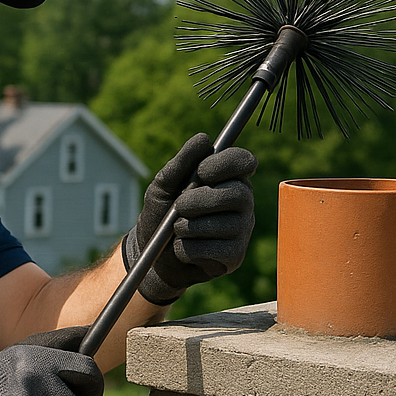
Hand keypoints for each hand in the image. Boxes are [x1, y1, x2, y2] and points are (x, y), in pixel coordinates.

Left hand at [122, 133, 256, 305]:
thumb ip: (181, 162)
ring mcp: (242, 230)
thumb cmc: (160, 215)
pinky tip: (182, 249)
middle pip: (237, 194)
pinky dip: (190, 249)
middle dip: (202, 200)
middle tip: (179, 205)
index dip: (224, 164)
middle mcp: (242, 202)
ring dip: (190, 227)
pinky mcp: (235, 256)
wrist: (152, 256)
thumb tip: (204, 139)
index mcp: (228, 179)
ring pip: (225, 225)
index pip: (244, 161)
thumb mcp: (163, 186)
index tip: (202, 172)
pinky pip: (216, 250)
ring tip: (177, 229)